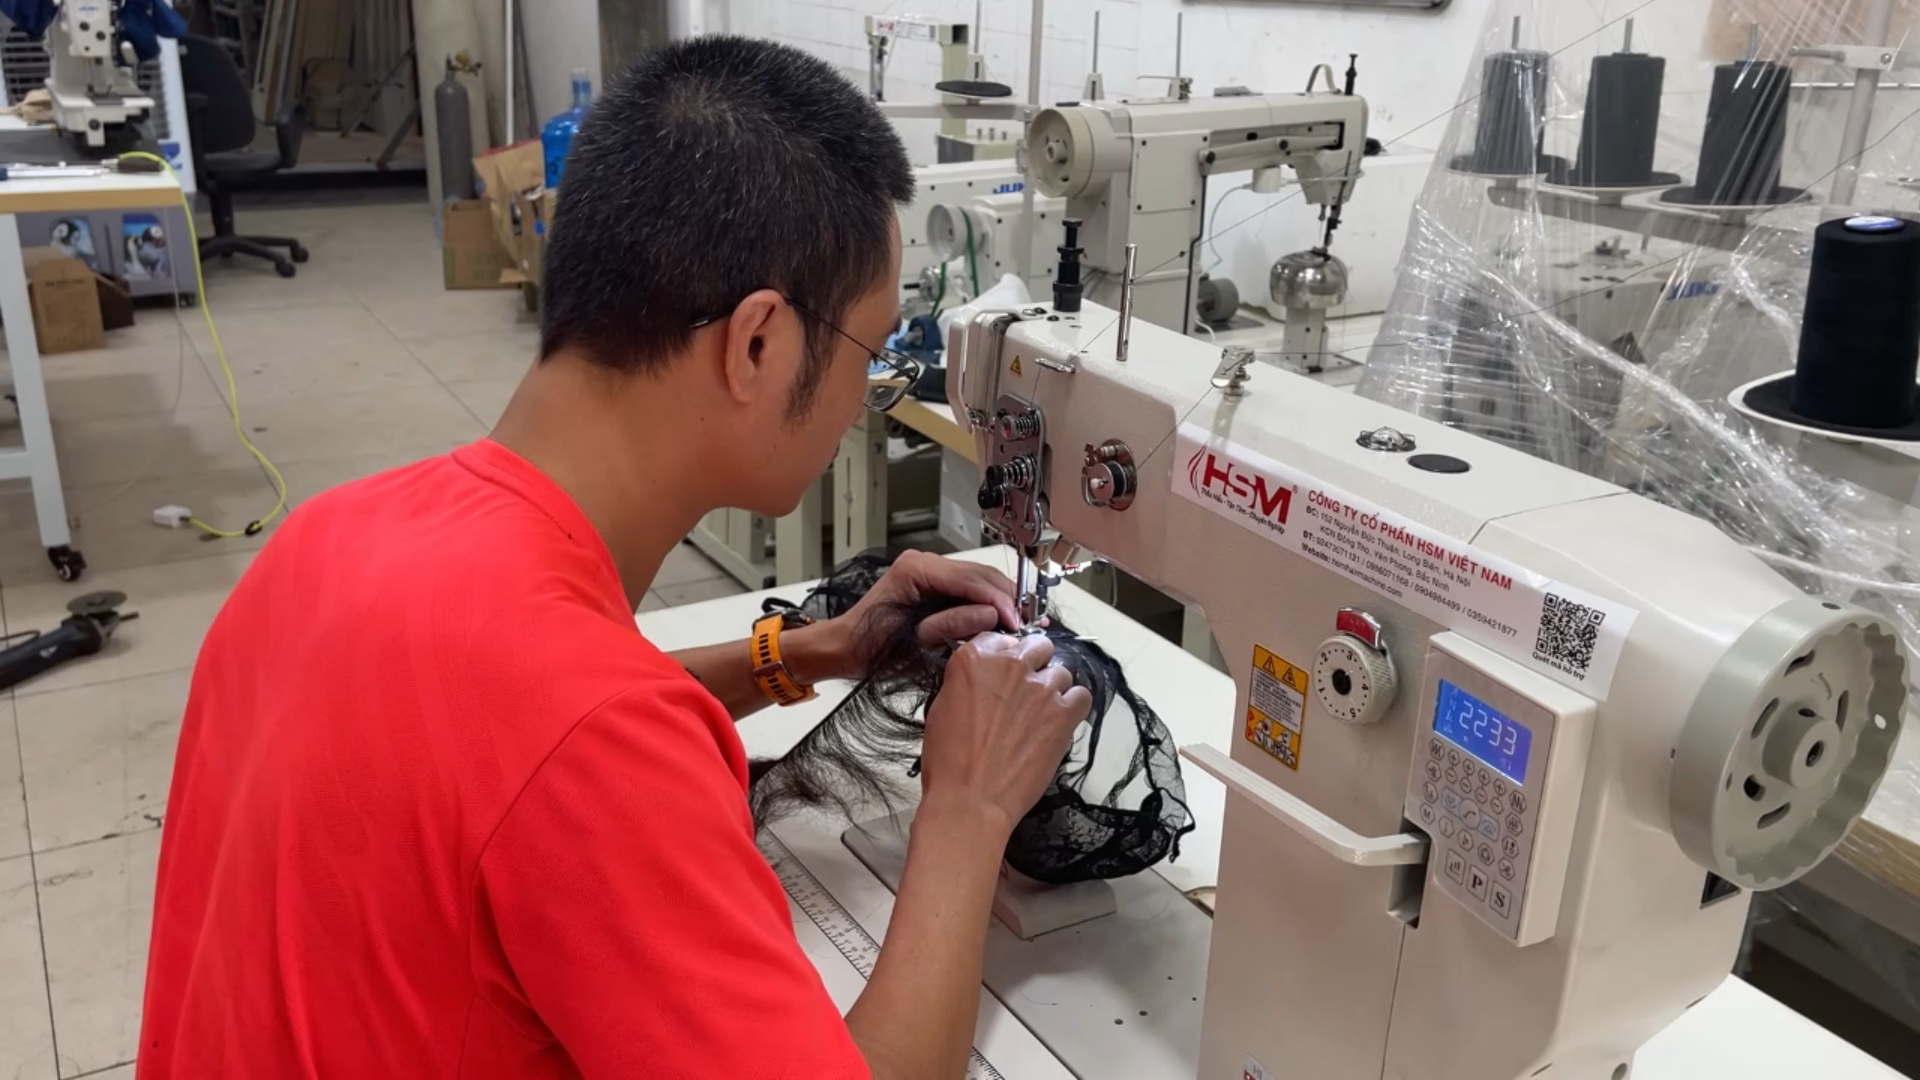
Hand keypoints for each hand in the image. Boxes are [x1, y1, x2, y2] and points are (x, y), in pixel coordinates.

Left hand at [814, 552, 1022, 680]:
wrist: (845, 648)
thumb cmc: (869, 647)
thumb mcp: (915, 641)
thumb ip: (953, 623)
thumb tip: (993, 615)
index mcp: (916, 569)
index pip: (971, 580)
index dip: (1000, 601)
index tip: (1019, 622)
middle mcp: (923, 562)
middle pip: (980, 575)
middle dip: (1006, 599)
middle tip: (1027, 624)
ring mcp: (928, 570)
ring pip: (978, 580)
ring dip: (1000, 601)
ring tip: (1020, 624)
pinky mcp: (932, 583)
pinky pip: (968, 588)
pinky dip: (986, 603)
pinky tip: (1002, 619)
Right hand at [918, 632, 1092, 837]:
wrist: (970, 800)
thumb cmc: (949, 762)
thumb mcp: (942, 707)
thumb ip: (968, 681)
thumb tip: (985, 679)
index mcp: (974, 659)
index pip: (1000, 639)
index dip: (1005, 656)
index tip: (1005, 672)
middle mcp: (1010, 665)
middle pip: (1037, 647)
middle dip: (1033, 666)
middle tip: (1025, 692)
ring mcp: (1040, 688)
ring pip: (1061, 673)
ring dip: (1053, 690)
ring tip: (1041, 715)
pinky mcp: (1063, 713)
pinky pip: (1081, 696)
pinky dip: (1073, 707)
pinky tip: (1060, 722)